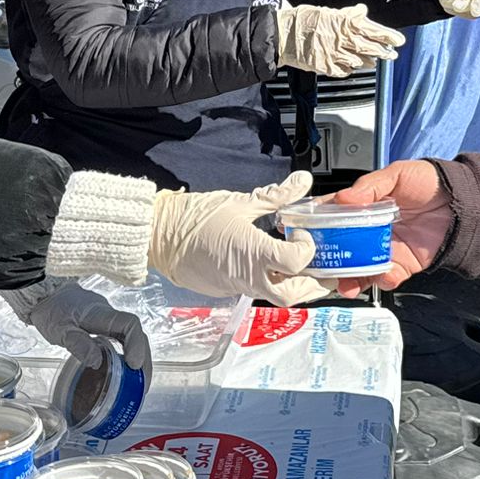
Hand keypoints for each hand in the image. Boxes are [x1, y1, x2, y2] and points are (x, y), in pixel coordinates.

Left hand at [10, 279, 151, 370]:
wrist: (46, 294)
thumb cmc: (52, 310)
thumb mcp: (59, 330)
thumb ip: (78, 344)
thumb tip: (96, 363)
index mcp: (101, 314)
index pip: (130, 324)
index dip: (136, 344)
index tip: (134, 365)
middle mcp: (110, 316)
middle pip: (136, 334)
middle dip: (143, 358)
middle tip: (142, 383)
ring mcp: (109, 320)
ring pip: (132, 337)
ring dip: (139, 358)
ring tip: (138, 382)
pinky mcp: (105, 326)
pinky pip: (123, 339)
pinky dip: (129, 354)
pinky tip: (125, 370)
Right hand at [150, 171, 321, 304]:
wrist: (161, 237)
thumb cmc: (195, 219)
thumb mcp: (240, 202)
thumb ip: (276, 196)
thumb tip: (301, 181)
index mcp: (253, 251)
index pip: (296, 262)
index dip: (308, 249)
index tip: (303, 235)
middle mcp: (248, 275)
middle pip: (292, 294)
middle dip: (311, 284)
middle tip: (318, 266)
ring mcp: (237, 286)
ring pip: (275, 297)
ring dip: (292, 285)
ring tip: (298, 267)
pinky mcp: (229, 290)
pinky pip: (257, 291)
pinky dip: (270, 282)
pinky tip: (272, 266)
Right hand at [276, 4, 404, 76]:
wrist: (283, 35)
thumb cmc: (302, 20)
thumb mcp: (327, 11)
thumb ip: (346, 14)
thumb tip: (360, 11)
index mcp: (345, 23)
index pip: (373, 29)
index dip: (388, 35)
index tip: (399, 40)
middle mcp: (343, 40)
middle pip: (370, 47)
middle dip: (384, 51)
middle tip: (393, 54)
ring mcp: (336, 55)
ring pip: (360, 61)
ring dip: (369, 61)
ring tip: (374, 60)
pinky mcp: (327, 67)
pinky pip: (344, 71)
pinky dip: (350, 69)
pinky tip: (352, 66)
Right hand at [327, 160, 453, 295]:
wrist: (463, 202)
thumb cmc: (431, 183)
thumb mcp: (397, 174)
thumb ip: (370, 186)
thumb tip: (343, 198)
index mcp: (365, 206)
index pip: (335, 214)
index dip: (318, 222)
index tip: (304, 230)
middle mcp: (371, 229)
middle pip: (342, 246)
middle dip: (329, 257)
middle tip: (319, 263)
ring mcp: (386, 248)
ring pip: (360, 267)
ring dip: (349, 276)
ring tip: (343, 282)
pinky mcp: (404, 263)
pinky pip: (388, 276)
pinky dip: (383, 279)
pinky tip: (384, 274)